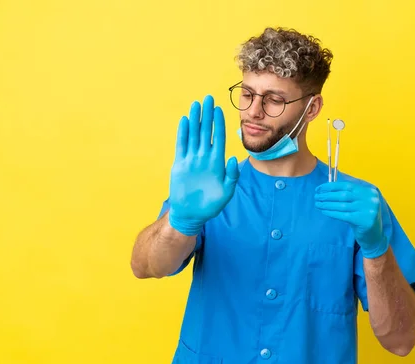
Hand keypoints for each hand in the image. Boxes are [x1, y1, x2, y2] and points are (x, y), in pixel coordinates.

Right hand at [168, 95, 239, 235]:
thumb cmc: (211, 205)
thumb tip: (234, 158)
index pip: (219, 138)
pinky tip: (184, 120)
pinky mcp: (180, 164)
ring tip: (196, 104)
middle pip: (206, 132)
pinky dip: (183, 133)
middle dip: (207, 115)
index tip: (220, 109)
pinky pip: (181, 145)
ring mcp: (192, 160)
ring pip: (194, 135)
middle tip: (208, 98)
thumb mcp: (226, 192)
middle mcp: (204, 157)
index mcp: (217, 162)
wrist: (192, 214)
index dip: (219, 124)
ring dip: (194, 119)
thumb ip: (232, 175)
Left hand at [314, 181, 388, 258]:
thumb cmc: (362, 218)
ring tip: (318, 204)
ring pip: (342, 205)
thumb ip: (348, 195)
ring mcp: (368, 210)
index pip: (347, 185)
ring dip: (327, 204)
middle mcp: (370, 199)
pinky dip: (332, 213)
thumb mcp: (359, 204)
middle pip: (344, 195)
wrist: (374, 237)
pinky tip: (324, 212)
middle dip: (327, 195)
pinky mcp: (364, 220)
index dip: (331, 186)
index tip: (319, 188)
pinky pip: (343, 215)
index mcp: (369, 191)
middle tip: (316, 197)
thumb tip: (327, 189)